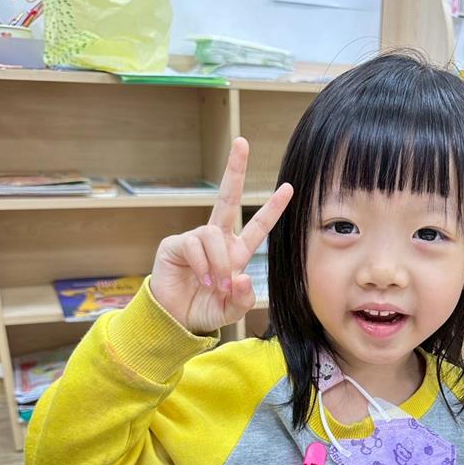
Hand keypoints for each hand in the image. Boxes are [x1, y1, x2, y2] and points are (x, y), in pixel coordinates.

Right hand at [150, 138, 292, 332]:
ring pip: (214, 235)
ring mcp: (194, 240)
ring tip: (215, 284)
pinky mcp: (175, 245)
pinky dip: (202, 265)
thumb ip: (242, 298)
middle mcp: (216, 241)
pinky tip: (201, 279)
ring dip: (219, 262)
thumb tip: (240, 277)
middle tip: (242, 142)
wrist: (175, 322)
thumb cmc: (205, 311)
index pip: (257, 227)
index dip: (272, 209)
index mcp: (236, 253)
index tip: (288, 188)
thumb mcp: (231, 310)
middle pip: (227, 199)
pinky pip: (193, 245)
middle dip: (234, 171)